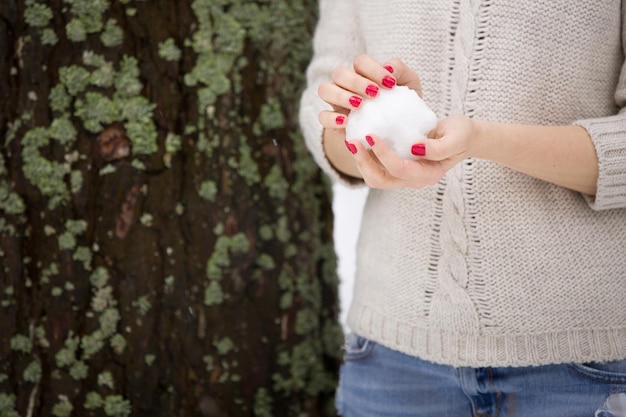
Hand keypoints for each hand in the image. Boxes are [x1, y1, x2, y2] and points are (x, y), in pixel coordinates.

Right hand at [318, 55, 422, 129]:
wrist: (400, 135)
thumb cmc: (403, 106)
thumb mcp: (409, 86)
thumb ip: (402, 71)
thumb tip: (389, 67)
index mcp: (363, 74)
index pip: (361, 62)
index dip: (373, 69)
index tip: (390, 84)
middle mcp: (346, 85)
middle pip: (339, 73)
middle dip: (356, 82)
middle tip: (374, 94)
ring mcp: (337, 103)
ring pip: (325, 90)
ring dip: (341, 95)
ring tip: (359, 105)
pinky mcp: (333, 123)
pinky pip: (322, 117)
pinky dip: (331, 118)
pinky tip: (346, 122)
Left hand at [350, 115, 476, 188]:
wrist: (462, 137)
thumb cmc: (461, 134)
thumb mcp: (456, 137)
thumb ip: (439, 147)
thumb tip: (415, 148)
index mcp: (428, 174)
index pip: (399, 169)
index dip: (383, 154)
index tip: (371, 135)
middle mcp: (413, 180)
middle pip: (381, 180)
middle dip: (364, 162)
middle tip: (352, 141)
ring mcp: (404, 176)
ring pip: (375, 178)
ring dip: (361, 161)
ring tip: (351, 140)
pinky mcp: (397, 168)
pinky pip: (376, 168)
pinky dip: (364, 157)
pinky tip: (357, 139)